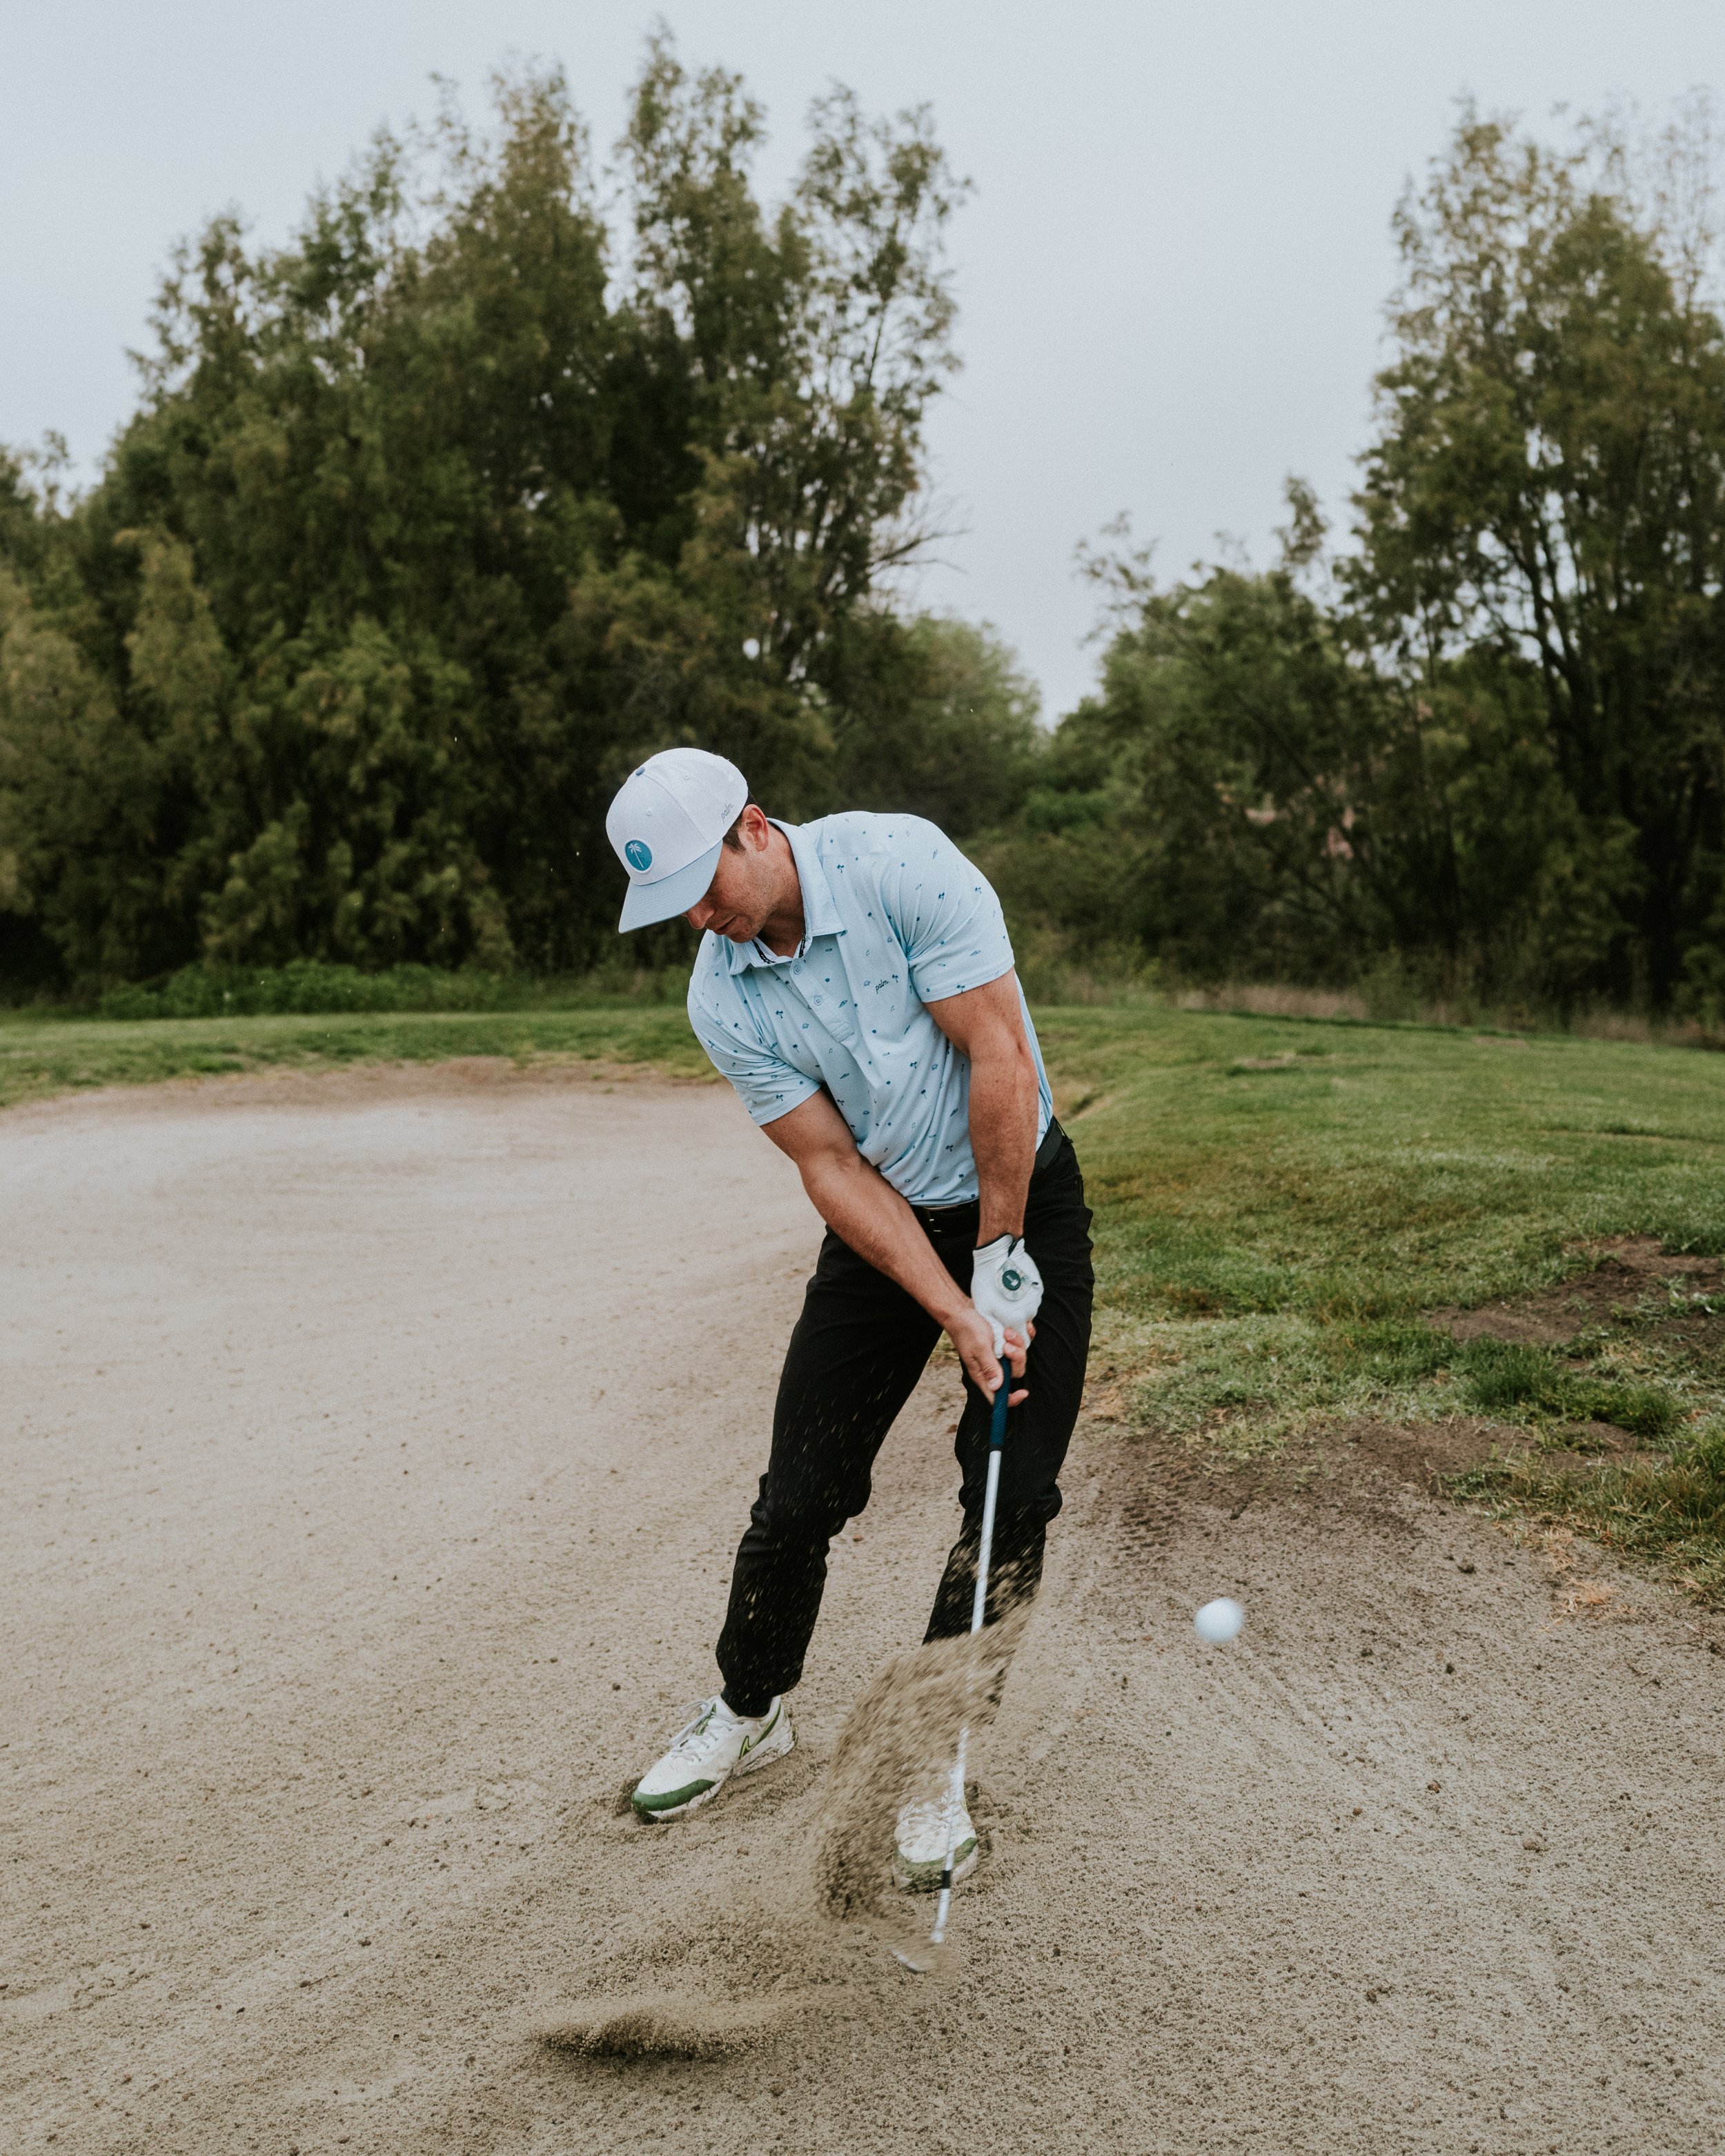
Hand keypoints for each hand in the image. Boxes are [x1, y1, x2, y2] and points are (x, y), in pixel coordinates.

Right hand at [945, 1303, 1030, 1406]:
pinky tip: (1017, 1327)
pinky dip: (1022, 1335)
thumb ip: (989, 1366)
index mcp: (983, 1374)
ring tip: (1007, 1332)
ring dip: (1018, 1343)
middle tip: (1007, 1344)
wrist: (962, 1310)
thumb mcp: (979, 1347)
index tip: (1023, 1393)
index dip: (1012, 1399)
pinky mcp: (1003, 1343)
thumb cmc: (967, 1328)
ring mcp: (999, 1355)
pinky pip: (1020, 1343)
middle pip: (1014, 1373)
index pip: (998, 1396)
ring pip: (1019, 1357)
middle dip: (1017, 1358)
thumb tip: (996, 1387)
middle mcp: (992, 1366)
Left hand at [970, 1233, 1043, 1358]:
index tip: (1005, 1334)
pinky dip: (1022, 1298)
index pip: (1023, 1340)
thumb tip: (999, 1339)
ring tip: (1004, 1298)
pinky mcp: (1037, 1287)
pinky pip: (1031, 1299)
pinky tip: (1011, 1289)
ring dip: (1018, 1309)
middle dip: (1015, 1324)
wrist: (999, 1255)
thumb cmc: (987, 1282)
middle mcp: (1030, 1311)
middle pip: (1025, 1325)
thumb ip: (994, 1327)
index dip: (1014, 1341)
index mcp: (1016, 1319)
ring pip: (1028, 1311)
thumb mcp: (983, 1308)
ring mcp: (1035, 1298)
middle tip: (1001, 1313)